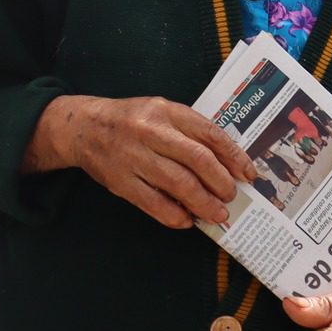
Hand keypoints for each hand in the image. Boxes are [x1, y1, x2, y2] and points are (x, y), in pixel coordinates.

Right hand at [23, 95, 255, 229]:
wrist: (83, 127)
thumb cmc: (132, 121)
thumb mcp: (161, 112)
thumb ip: (190, 131)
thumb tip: (229, 165)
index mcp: (165, 110)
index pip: (209, 134)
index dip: (235, 157)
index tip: (248, 175)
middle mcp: (149, 130)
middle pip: (198, 160)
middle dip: (221, 184)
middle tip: (231, 197)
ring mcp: (133, 156)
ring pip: (179, 184)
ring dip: (204, 204)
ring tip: (217, 214)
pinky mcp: (120, 180)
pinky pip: (154, 204)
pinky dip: (176, 216)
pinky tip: (187, 219)